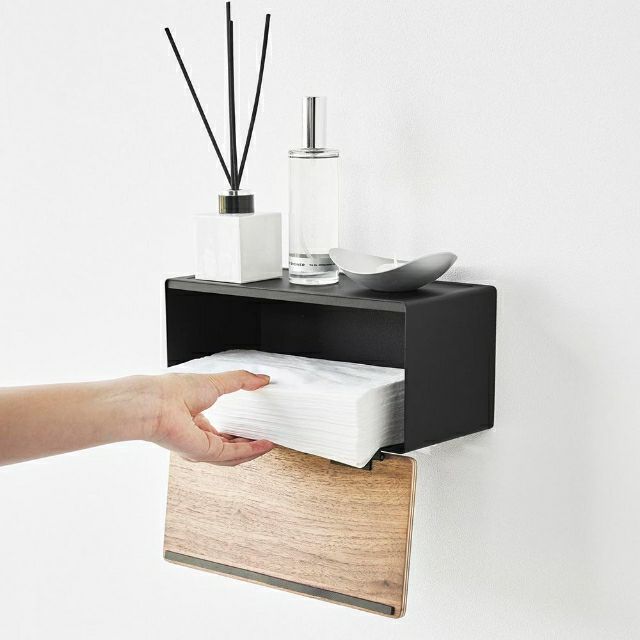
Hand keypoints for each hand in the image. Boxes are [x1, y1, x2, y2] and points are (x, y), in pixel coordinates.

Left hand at [148, 370, 273, 465]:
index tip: (255, 427)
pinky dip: (250, 451)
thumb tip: (261, 379)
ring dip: (252, 451)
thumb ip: (241, 380)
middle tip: (265, 439)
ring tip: (268, 444)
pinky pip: (232, 455)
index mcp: (195, 420)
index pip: (220, 432)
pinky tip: (263, 445)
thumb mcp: (216, 382)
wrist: (158, 403)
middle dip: (248, 445)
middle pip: (228, 447)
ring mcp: (200, 447)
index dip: (239, 432)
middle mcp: (197, 437)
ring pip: (232, 455)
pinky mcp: (205, 453)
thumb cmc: (174, 391)